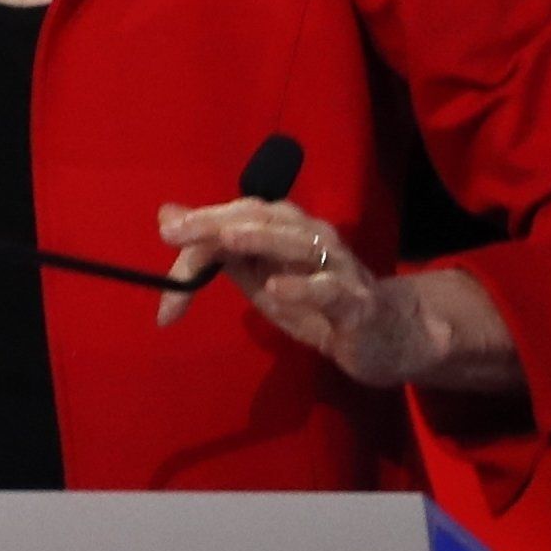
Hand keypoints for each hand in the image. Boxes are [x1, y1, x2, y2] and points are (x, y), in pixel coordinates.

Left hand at [155, 195, 515, 394]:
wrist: (385, 335)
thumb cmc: (315, 303)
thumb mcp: (258, 279)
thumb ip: (216, 250)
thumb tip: (167, 215)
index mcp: (285, 227)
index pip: (235, 217)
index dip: (198, 229)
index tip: (164, 240)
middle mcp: (311, 236)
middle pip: (262, 218)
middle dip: (216, 222)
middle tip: (174, 231)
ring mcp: (337, 266)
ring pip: (299, 244)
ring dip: (262, 239)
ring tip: (227, 240)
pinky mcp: (357, 302)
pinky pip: (331, 290)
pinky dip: (304, 288)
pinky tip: (277, 290)